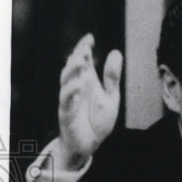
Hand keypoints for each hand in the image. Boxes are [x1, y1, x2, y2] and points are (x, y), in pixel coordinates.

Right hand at [56, 34, 121, 169]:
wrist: (90, 144)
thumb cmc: (98, 119)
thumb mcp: (110, 97)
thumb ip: (112, 77)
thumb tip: (116, 51)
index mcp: (86, 82)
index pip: (82, 61)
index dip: (84, 48)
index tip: (90, 37)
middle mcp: (76, 88)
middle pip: (72, 68)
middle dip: (77, 56)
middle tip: (85, 46)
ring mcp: (70, 100)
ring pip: (65, 81)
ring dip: (72, 70)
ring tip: (81, 60)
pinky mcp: (67, 114)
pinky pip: (66, 101)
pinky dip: (71, 92)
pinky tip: (80, 84)